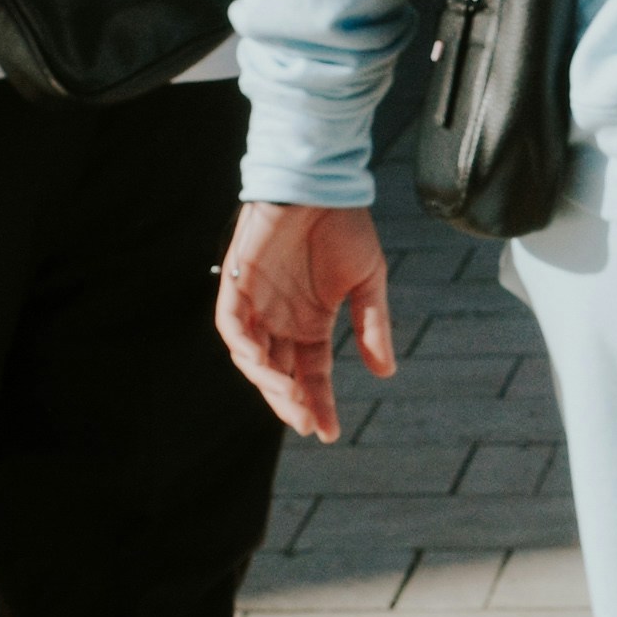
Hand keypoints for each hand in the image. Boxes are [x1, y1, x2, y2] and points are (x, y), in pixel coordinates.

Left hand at [217, 200, 396, 441]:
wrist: (322, 184)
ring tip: (291, 398)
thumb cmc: (344, 227)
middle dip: (291, 402)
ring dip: (269, 381)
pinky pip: (231, 324)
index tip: (330, 432)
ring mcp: (257, 303)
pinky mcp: (237, 283)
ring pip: (253, 357)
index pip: (311, 374)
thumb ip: (372, 325)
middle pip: (279, 374)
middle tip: (308, 422)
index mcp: (310, 322)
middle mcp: (280, 319)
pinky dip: (243, 345)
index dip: (319, 403)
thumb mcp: (368, 281)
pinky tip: (261, 362)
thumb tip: (385, 374)